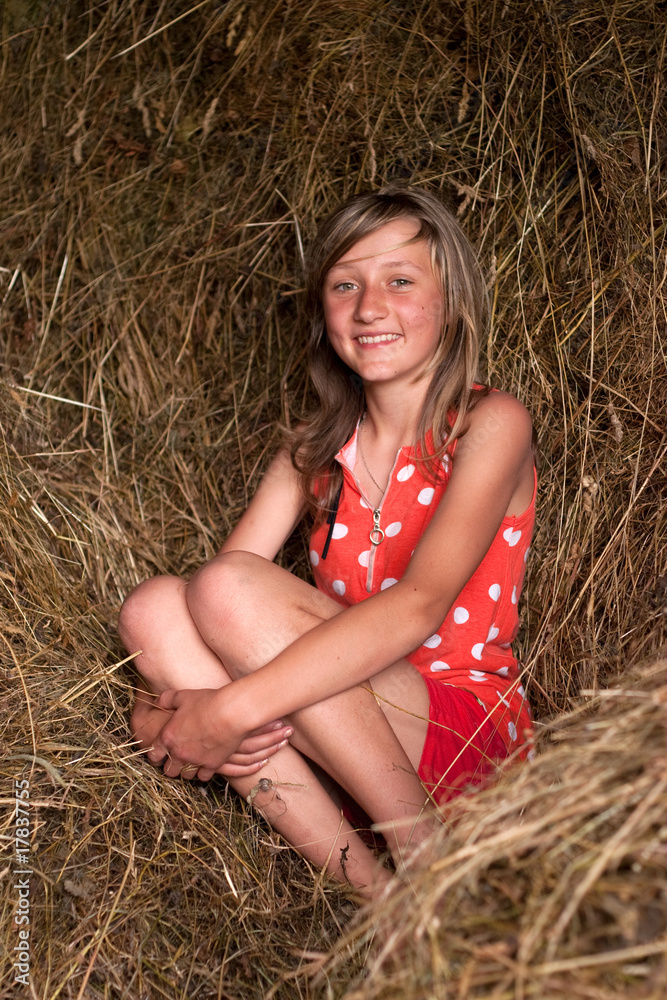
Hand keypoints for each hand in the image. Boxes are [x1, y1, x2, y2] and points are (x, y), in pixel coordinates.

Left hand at [147, 687, 291, 781]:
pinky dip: (204, 772)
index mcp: (168, 736)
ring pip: (186, 776)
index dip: (156, 756)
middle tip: (178, 760)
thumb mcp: (183, 696)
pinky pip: (203, 777)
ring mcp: (195, 761)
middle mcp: (179, 752)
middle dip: (172, 766)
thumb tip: (158, 702)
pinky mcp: (212, 765)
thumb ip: (167, 699)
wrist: (231, 713)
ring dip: (188, 770)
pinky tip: (206, 764)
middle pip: (168, 771)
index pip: (153, 755)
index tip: (160, 755)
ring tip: (192, 763)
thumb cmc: (207, 702)